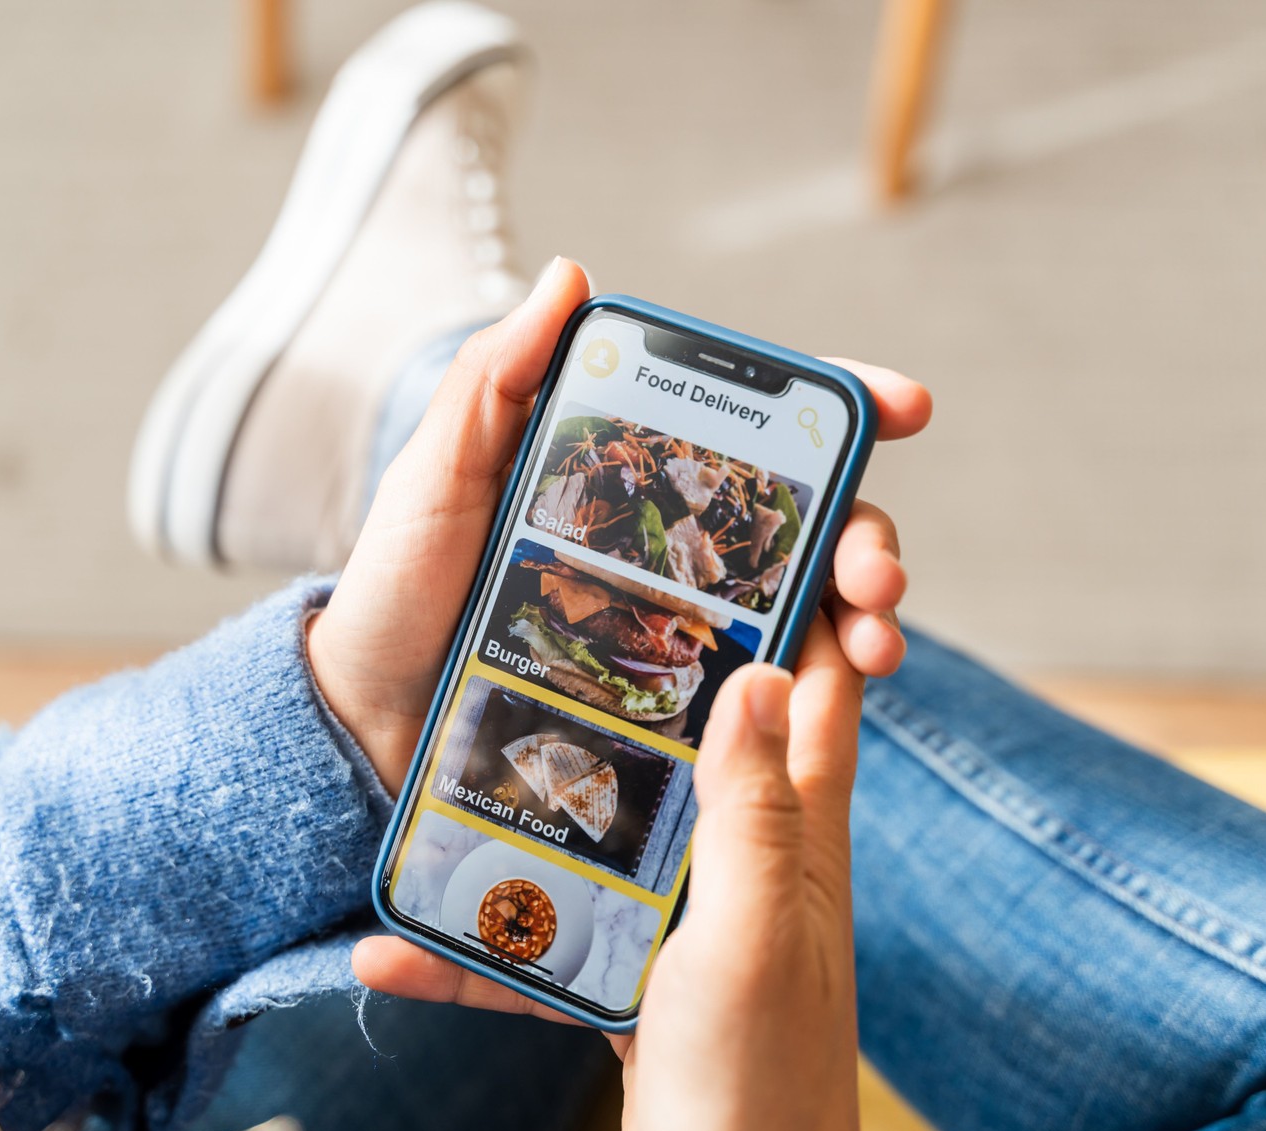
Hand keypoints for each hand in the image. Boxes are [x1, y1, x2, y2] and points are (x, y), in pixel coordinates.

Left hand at [307, 256, 930, 787]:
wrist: (365, 721)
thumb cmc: (398, 589)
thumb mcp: (438, 476)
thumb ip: (495, 382)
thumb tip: (572, 275)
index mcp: (632, 476)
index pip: (753, 434)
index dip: (840, 411)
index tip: (900, 407)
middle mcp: (673, 548)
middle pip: (805, 527)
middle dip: (868, 537)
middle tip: (880, 573)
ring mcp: (679, 629)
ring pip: (802, 612)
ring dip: (861, 620)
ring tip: (874, 645)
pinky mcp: (671, 708)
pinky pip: (758, 700)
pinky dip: (809, 697)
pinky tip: (828, 704)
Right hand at [355, 618, 876, 1130]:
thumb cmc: (763, 1096)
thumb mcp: (752, 937)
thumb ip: (752, 812)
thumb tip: (756, 669)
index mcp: (799, 834)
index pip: (819, 680)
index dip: (808, 595)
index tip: (752, 521)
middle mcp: (750, 861)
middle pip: (703, 731)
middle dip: (645, 665)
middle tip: (556, 602)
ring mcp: (688, 921)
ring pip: (610, 825)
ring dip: (534, 798)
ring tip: (448, 753)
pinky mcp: (636, 982)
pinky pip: (551, 937)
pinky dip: (484, 942)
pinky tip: (394, 953)